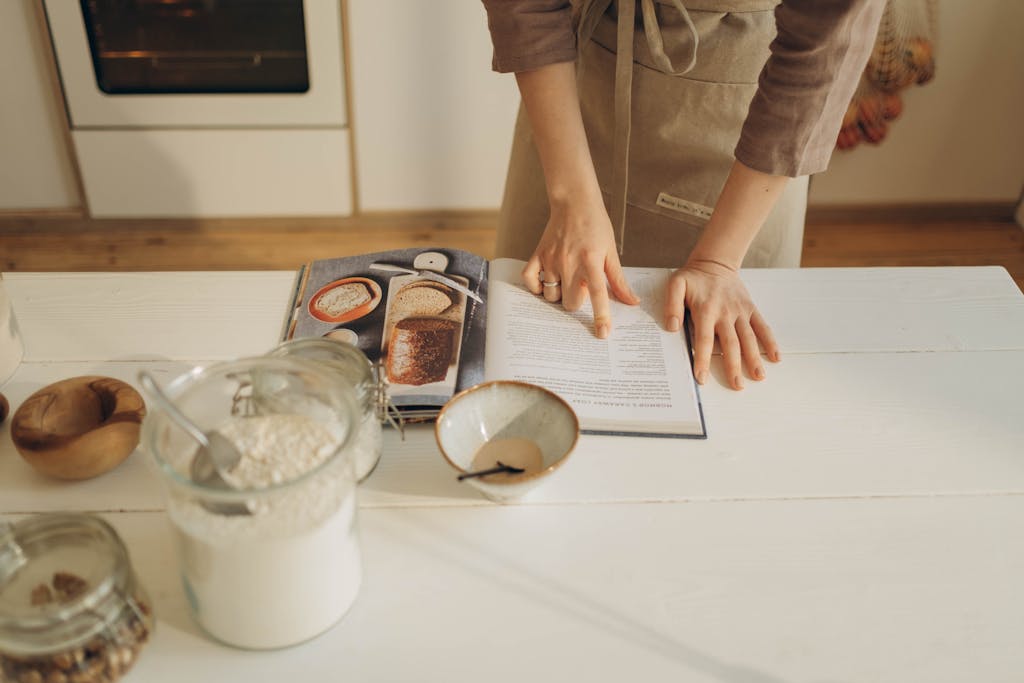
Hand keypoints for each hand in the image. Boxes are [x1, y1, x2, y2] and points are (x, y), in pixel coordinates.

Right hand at [521, 194, 638, 338]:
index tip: (602, 334)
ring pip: (551, 296)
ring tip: (566, 282)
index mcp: (591, 262)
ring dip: (559, 295)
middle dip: (577, 302)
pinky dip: (536, 287)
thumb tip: (632, 302)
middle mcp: (569, 263)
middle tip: (582, 289)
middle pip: (570, 303)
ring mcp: (551, 260)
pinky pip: (530, 280)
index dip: (601, 316)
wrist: (574, 203)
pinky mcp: (537, 255)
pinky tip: (546, 282)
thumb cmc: (596, 226)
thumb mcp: (611, 252)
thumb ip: (619, 280)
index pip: (598, 295)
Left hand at [663, 259, 779, 389]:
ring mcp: (740, 312)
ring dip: (754, 358)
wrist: (715, 262)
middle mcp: (725, 313)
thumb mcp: (676, 285)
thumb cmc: (693, 278)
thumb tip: (671, 327)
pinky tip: (775, 358)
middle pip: (731, 343)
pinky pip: (762, 327)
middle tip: (737, 386)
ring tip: (758, 377)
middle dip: (733, 366)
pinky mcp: (750, 309)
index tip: (702, 378)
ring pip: (749, 338)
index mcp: (706, 309)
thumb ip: (672, 305)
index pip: (704, 339)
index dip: (703, 359)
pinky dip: (770, 342)